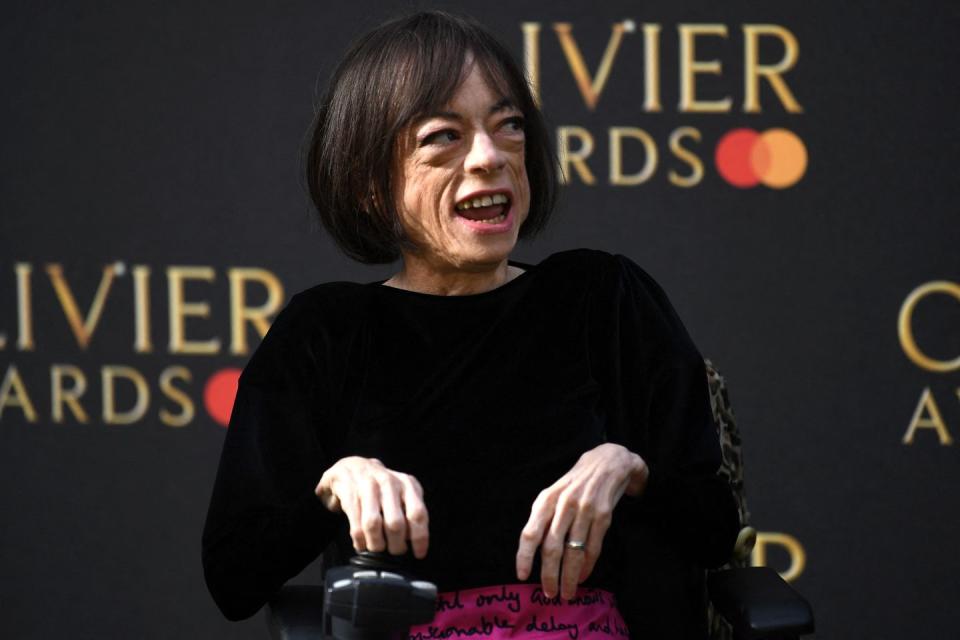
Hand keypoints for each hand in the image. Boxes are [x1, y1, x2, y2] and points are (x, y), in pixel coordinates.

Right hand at [316, 456, 428, 557]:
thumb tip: (413, 541)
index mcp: (407, 484)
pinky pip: (355, 525)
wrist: (351, 467)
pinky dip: (360, 541)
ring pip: (373, 525)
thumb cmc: (380, 486)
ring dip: (376, 544)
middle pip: (395, 523)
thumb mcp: (401, 493)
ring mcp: (368, 487)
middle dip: (395, 545)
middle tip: (394, 550)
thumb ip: (410, 511)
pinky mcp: (350, 493)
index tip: (418, 553)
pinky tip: (362, 543)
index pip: (418, 513)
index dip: (419, 537)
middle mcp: (389, 483)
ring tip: (377, 548)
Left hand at [515, 443, 648, 598]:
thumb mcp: (554, 493)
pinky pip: (593, 549)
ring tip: (566, 592)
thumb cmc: (575, 483)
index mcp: (546, 499)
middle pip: (552, 547)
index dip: (525, 556)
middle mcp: (564, 505)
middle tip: (549, 593)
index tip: (523, 576)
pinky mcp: (603, 517)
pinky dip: (586, 567)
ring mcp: (585, 511)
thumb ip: (543, 518)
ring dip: (569, 577)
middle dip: (549, 574)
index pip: (530, 532)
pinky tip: (582, 577)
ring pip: (574, 552)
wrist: (608, 463)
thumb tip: (531, 552)